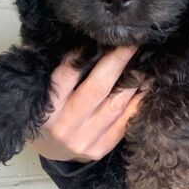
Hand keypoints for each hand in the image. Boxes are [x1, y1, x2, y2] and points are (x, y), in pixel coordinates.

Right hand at [29, 46, 147, 162]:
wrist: (51, 151)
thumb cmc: (45, 114)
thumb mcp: (41, 94)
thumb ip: (57, 73)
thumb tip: (83, 43)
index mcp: (46, 108)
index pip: (66, 75)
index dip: (83, 55)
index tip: (100, 38)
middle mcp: (65, 125)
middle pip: (97, 89)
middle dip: (117, 62)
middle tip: (131, 42)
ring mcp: (85, 140)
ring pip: (116, 105)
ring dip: (133, 81)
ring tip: (145, 62)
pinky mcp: (100, 149)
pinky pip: (125, 122)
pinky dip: (137, 102)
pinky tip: (146, 85)